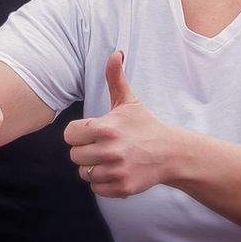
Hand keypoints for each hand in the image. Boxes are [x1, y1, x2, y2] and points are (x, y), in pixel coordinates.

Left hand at [65, 50, 169, 197]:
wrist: (171, 153)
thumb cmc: (145, 125)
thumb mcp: (129, 101)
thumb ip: (116, 78)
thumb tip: (115, 53)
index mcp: (106, 128)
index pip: (70, 135)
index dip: (78, 134)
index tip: (91, 133)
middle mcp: (110, 150)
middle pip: (74, 155)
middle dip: (85, 151)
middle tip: (101, 146)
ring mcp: (116, 170)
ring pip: (84, 173)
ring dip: (93, 167)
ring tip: (109, 159)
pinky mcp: (123, 188)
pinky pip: (95, 188)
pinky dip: (102, 182)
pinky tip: (114, 171)